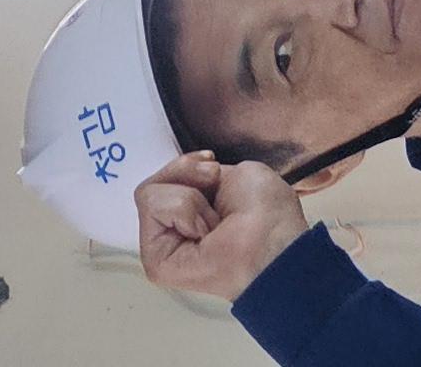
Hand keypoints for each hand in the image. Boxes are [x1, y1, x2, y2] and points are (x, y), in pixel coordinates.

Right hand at [136, 151, 307, 303]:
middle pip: (155, 182)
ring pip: (150, 192)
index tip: (212, 162)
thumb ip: (198, 176)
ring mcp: (163, 246)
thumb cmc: (267, 212)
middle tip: (215, 190)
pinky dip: (183, 208)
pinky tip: (204, 232)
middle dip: (188, 174)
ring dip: (191, 197)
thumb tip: (179, 179)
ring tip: (214, 223)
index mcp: (195, 212)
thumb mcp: (235, 173)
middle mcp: (176, 230)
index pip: (168, 177)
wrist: (270, 241)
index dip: (187, 164)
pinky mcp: (154, 260)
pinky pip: (151, 205)